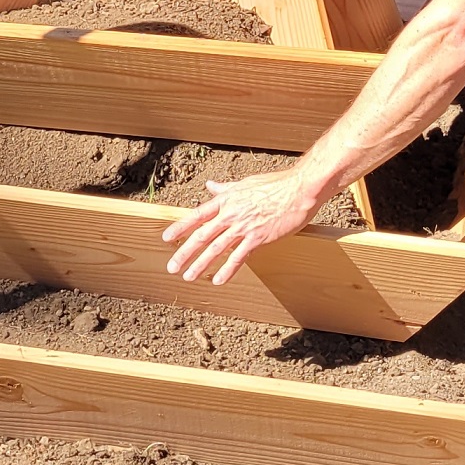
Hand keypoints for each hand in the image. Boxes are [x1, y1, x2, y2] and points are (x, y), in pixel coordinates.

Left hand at [163, 165, 320, 287]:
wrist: (298, 190)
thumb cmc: (274, 184)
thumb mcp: (245, 184)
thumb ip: (226, 189)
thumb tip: (211, 185)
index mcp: (226, 200)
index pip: (197, 215)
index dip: (180, 227)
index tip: (166, 238)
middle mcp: (230, 214)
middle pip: (202, 235)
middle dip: (184, 252)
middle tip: (172, 267)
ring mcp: (243, 227)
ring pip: (216, 248)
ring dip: (200, 264)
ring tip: (188, 276)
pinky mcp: (258, 238)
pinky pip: (239, 257)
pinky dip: (227, 269)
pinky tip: (217, 280)